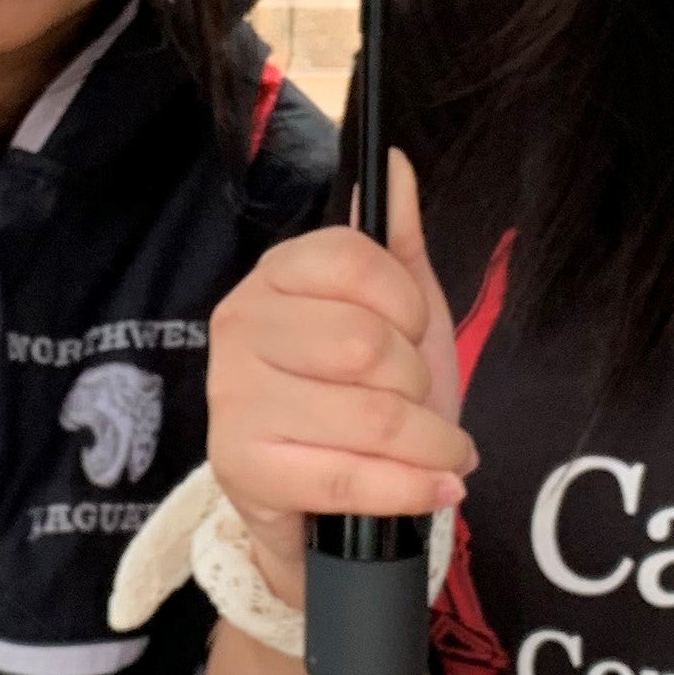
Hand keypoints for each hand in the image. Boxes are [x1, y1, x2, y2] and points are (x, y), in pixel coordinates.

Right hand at [205, 149, 469, 608]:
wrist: (321, 510)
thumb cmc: (361, 400)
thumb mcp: (394, 316)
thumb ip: (394, 241)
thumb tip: (395, 164)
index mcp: (275, 275)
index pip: (358, 260)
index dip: (408, 305)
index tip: (411, 333)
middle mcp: (239, 326)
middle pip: (367, 343)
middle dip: (417, 383)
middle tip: (416, 403)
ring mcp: (233, 400)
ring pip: (370, 415)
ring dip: (431, 443)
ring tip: (440, 452)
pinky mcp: (241, 469)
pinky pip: (351, 478)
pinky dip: (413, 487)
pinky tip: (438, 485)